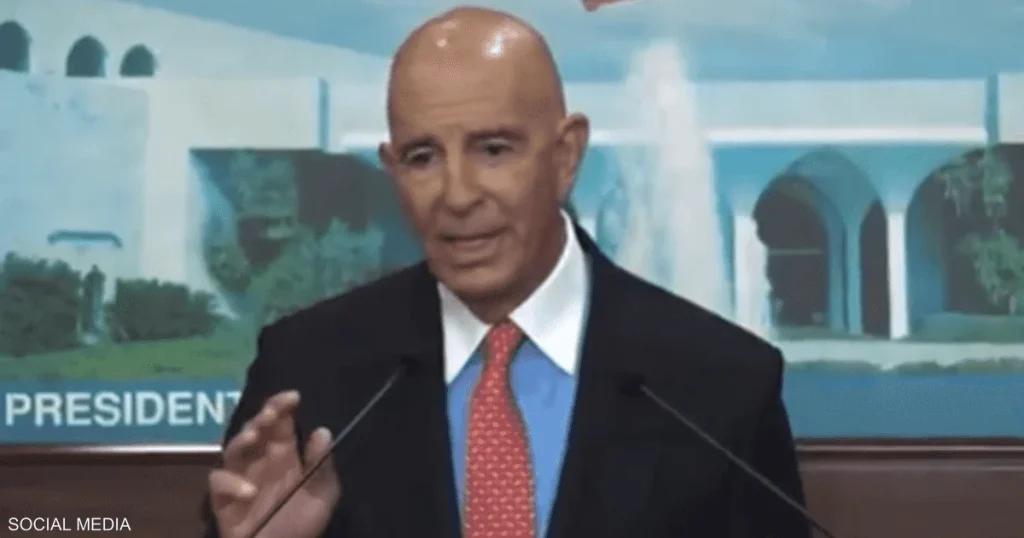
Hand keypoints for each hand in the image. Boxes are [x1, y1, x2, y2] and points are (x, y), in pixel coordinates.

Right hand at [209, 391, 341, 537]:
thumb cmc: (301, 525)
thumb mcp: (322, 495)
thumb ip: (322, 465)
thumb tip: (323, 430)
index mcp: (284, 455)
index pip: (280, 422)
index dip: (282, 406)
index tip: (293, 396)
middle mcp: (260, 461)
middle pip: (255, 429)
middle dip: (262, 417)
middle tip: (271, 413)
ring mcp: (239, 478)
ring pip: (233, 449)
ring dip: (242, 440)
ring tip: (255, 437)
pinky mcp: (222, 499)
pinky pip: (218, 483)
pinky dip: (230, 483)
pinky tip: (248, 491)